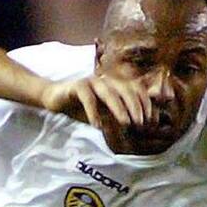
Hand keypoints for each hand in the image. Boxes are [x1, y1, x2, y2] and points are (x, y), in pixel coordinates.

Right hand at [39, 73, 153, 132]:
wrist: (57, 100)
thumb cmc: (82, 108)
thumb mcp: (104, 113)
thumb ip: (120, 115)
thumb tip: (140, 126)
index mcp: (116, 84)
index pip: (137, 90)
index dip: (146, 105)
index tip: (150, 122)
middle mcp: (107, 80)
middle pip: (127, 90)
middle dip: (136, 107)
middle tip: (140, 124)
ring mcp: (92, 81)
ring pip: (110, 93)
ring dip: (119, 109)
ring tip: (125, 124)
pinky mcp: (77, 86)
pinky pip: (88, 99)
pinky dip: (94, 113)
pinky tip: (97, 126)